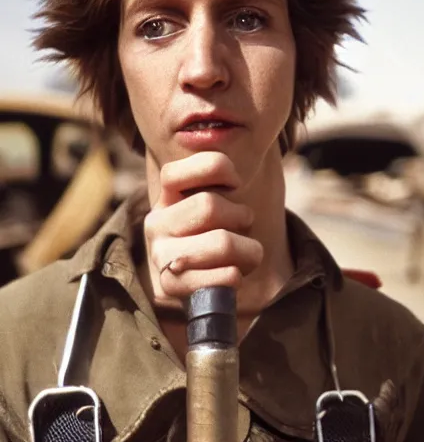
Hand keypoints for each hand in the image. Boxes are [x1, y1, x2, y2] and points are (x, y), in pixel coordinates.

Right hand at [144, 152, 263, 306]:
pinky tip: (232, 275)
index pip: (178, 170)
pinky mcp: (172, 287)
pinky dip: (239, 275)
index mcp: (167, 195)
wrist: (200, 281)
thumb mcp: (217, 200)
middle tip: (244, 225)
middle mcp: (157, 223)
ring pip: (222, 243)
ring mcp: (160, 256)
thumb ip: (220, 178)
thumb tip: (232, 154)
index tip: (235, 183)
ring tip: (244, 253)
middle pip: (208, 205)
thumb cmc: (217, 232)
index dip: (218, 169)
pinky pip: (226, 276)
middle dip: (240, 216)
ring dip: (248, 249)